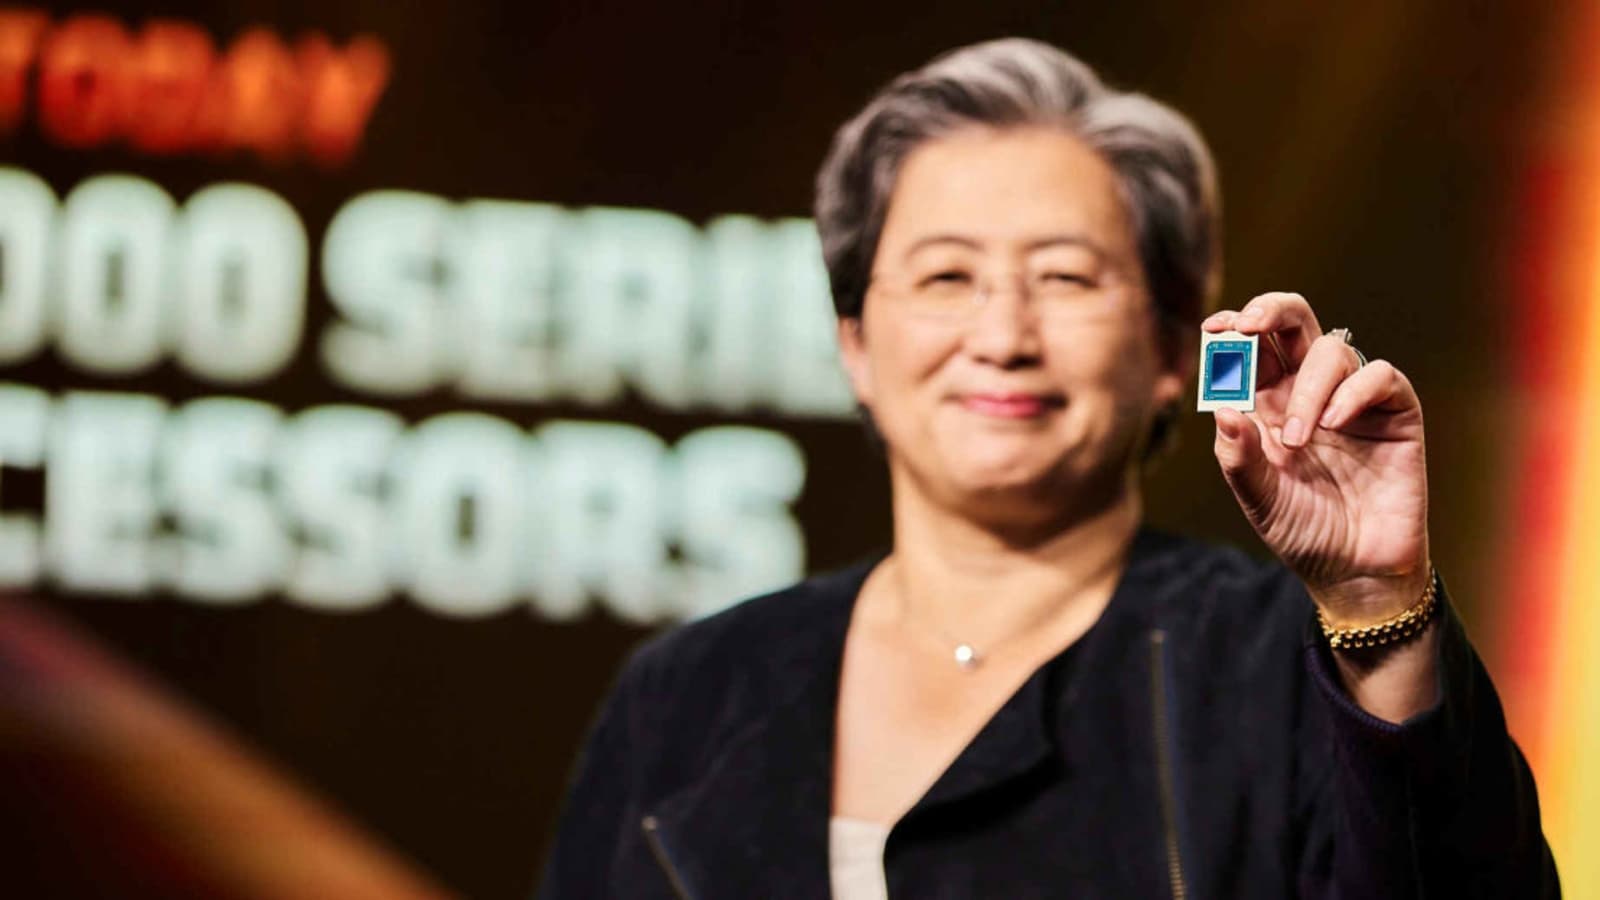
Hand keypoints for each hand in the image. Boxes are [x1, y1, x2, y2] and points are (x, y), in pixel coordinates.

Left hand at [1203, 292, 1429, 624]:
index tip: (1213, 328)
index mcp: (1268, 403)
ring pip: (1332, 350)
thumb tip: (1222, 408)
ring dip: (1308, 388)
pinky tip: (1334, 424)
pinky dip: (1354, 391)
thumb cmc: (1302, 530)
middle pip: (1294, 324)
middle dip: (1270, 310)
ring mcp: (1353, 400)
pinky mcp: (1396, 414)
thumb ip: (1237, 456)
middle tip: (1246, 325)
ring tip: (1296, 439)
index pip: (1251, 348)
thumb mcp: (1258, 498)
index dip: (1233, 327)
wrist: (1353, 571)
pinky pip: (1381, 377)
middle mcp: (1309, 392)